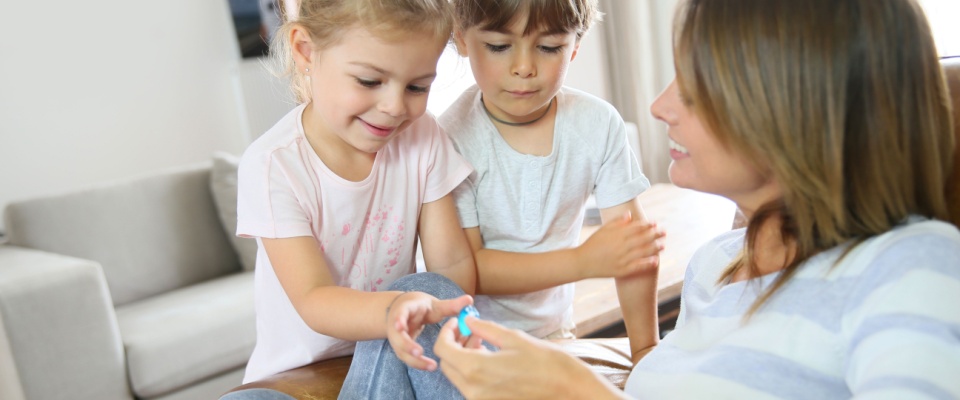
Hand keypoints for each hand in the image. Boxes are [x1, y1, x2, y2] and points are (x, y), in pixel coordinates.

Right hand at [385, 292, 472, 370]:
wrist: (402, 311)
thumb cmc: (420, 307)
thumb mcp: (434, 304)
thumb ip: (451, 305)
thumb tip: (470, 300)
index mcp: (405, 309)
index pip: (400, 313)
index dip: (399, 319)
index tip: (400, 326)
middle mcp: (397, 325)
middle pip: (397, 337)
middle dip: (407, 345)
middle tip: (419, 352)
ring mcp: (397, 338)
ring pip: (401, 351)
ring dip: (414, 359)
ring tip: (431, 365)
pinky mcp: (401, 348)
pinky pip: (408, 357)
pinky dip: (418, 363)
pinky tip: (430, 367)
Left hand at [434, 317, 621, 398]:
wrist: (569, 390)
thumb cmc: (546, 363)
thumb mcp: (513, 338)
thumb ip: (485, 329)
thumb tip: (467, 321)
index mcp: (476, 368)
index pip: (443, 349)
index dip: (447, 332)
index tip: (458, 323)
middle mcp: (473, 389)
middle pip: (447, 365)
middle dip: (453, 345)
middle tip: (470, 332)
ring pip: (458, 377)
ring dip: (463, 358)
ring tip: (483, 344)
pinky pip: (472, 388)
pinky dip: (473, 372)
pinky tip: (491, 360)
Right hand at [577, 212, 664, 278]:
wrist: (582, 262)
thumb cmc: (592, 244)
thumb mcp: (603, 230)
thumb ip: (617, 222)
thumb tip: (629, 214)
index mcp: (617, 235)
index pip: (636, 228)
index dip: (647, 225)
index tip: (655, 223)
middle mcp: (621, 246)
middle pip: (643, 238)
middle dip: (655, 234)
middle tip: (664, 232)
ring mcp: (622, 259)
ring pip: (643, 252)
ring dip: (655, 247)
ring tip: (663, 245)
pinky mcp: (621, 270)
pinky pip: (638, 266)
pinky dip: (647, 263)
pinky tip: (656, 260)